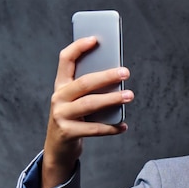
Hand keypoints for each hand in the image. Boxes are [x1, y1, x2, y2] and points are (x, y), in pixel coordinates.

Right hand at [41, 37, 134, 187]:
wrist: (58, 148)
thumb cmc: (74, 118)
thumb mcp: (77, 101)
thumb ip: (90, 89)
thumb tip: (117, 79)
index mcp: (61, 85)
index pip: (65, 60)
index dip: (79, 47)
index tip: (95, 39)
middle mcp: (58, 97)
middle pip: (84, 82)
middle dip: (107, 76)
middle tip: (126, 72)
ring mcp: (61, 115)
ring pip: (90, 104)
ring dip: (112, 99)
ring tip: (130, 96)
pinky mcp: (68, 132)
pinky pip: (94, 129)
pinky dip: (111, 128)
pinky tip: (123, 126)